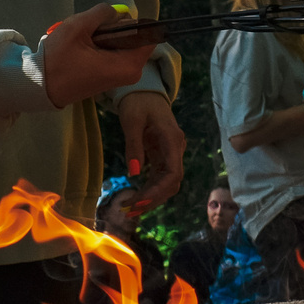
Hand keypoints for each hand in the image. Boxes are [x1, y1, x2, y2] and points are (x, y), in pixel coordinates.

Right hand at [41, 3, 153, 106]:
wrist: (39, 86)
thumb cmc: (57, 60)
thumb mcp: (77, 26)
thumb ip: (102, 12)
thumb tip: (118, 11)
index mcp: (129, 65)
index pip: (149, 35)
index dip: (133, 22)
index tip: (109, 22)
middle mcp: (131, 73)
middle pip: (134, 37)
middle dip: (115, 28)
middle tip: (90, 32)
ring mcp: (121, 75)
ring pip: (123, 42)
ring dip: (105, 34)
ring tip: (83, 41)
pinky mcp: (111, 75)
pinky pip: (115, 51)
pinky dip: (101, 44)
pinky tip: (82, 47)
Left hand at [118, 90, 185, 208]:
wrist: (145, 91)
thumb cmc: (138, 102)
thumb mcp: (132, 121)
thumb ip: (133, 146)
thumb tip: (134, 173)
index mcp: (172, 140)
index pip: (173, 173)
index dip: (159, 191)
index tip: (140, 201)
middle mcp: (175, 149)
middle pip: (171, 183)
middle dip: (152, 199)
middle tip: (129, 211)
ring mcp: (170, 154)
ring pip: (166, 184)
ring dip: (150, 198)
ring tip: (128, 210)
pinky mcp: (162, 156)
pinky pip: (159, 178)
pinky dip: (148, 191)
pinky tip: (134, 200)